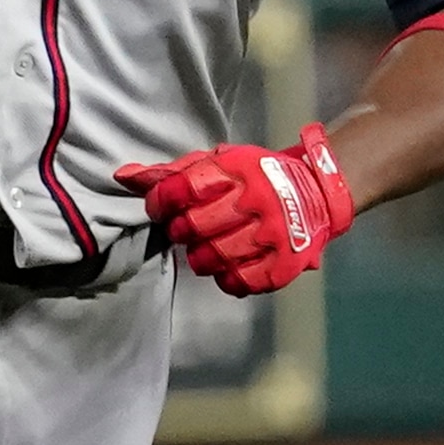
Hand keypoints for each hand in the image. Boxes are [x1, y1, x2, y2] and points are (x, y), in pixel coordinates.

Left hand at [118, 125, 356, 294]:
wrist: (320, 192)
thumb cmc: (259, 176)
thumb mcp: (220, 162)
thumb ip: (173, 172)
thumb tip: (124, 176)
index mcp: (239, 169)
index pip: (183, 189)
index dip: (162, 202)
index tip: (163, 207)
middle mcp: (257, 201)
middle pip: (193, 227)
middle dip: (181, 230)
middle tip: (188, 228)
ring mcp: (273, 235)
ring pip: (211, 258)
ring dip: (201, 256)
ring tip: (210, 247)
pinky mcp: (283, 265)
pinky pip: (237, 283)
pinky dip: (226, 279)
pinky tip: (231, 264)